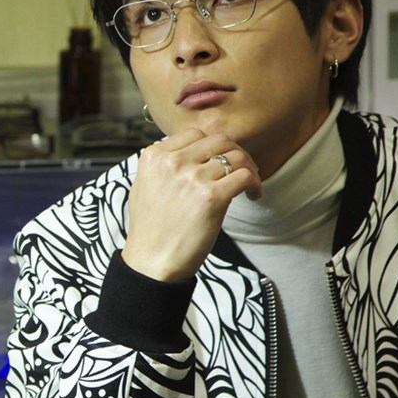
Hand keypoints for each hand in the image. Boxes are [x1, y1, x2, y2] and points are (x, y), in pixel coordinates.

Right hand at [121, 129, 261, 281]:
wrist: (151, 262)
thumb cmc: (149, 231)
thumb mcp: (143, 187)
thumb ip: (161, 166)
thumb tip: (185, 153)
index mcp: (154, 157)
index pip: (194, 134)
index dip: (213, 146)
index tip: (219, 160)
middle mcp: (172, 162)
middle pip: (218, 140)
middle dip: (234, 152)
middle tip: (241, 170)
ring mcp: (192, 178)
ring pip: (235, 157)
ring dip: (249, 169)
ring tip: (249, 185)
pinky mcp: (211, 197)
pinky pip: (244, 176)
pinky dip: (254, 184)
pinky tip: (252, 195)